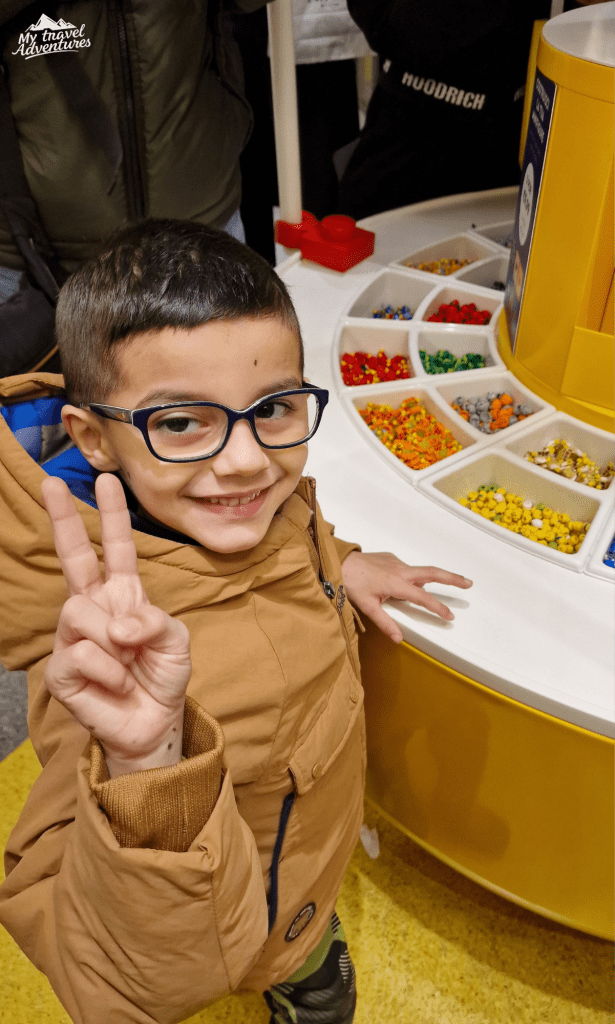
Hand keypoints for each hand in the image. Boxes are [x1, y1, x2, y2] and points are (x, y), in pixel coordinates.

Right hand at [42, 473, 191, 776]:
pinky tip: (115, 684)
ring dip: (113, 642)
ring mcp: (73, 637)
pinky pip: (81, 653)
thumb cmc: (162, 677)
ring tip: (127, 665)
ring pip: (80, 613)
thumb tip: (118, 626)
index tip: (106, 480)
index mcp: (123, 595)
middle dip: (63, 519)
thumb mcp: (175, 641)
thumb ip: (155, 622)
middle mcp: (94, 609)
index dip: (112, 516)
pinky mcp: (61, 669)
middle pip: (73, 557)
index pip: (116, 548)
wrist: (155, 724)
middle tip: (52, 482)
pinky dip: (109, 671)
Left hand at [341, 551, 471, 642]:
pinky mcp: (391, 558)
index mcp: (396, 584)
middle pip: (433, 573)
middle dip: (452, 578)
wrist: (340, 562)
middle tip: (468, 583)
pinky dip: (412, 577)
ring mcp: (396, 563)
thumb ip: (385, 623)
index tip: (449, 615)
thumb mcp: (367, 607)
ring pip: (420, 571)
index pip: (423, 598)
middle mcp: (400, 570)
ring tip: (445, 584)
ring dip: (434, 578)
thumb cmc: (352, 583)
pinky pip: (406, 569)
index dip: (438, 607)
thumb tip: (398, 638)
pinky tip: (404, 583)